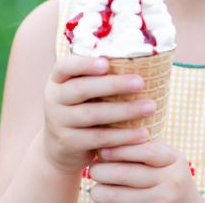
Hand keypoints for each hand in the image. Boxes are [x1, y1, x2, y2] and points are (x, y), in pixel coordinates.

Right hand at [42, 55, 156, 173]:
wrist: (59, 147)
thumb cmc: (81, 107)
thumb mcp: (81, 90)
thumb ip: (98, 76)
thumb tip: (142, 58)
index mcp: (58, 79)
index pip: (64, 66)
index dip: (84, 64)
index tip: (106, 63)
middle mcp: (54, 98)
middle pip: (81, 89)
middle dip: (113, 85)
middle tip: (140, 82)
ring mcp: (59, 121)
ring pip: (92, 114)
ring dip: (124, 110)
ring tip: (150, 107)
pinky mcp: (69, 143)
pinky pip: (98, 138)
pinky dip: (122, 136)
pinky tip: (143, 133)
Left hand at [88, 140, 201, 202]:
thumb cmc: (168, 176)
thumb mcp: (164, 159)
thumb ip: (143, 147)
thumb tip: (105, 136)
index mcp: (174, 160)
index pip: (144, 151)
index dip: (120, 150)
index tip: (101, 150)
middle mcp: (173, 181)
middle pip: (126, 173)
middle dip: (102, 171)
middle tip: (92, 169)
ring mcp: (165, 201)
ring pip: (120, 196)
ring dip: (100, 191)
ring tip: (94, 187)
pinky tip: (104, 199)